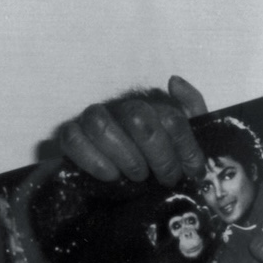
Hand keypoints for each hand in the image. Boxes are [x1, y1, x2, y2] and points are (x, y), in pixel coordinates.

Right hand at [56, 75, 209, 185]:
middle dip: (159, 155)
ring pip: (101, 124)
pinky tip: (111, 176)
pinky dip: (93, 160)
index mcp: (151, 108)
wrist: (120, 182)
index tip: (192, 171)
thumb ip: (190, 108)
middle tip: (165, 178)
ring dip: (126, 156)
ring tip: (138, 177)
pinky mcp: (70, 136)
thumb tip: (174, 81)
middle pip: (138, 117)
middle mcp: (121, 109)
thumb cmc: (154, 161)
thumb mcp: (183, 139)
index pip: (171, 118)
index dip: (185, 147)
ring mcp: (93, 120)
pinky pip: (72, 139)